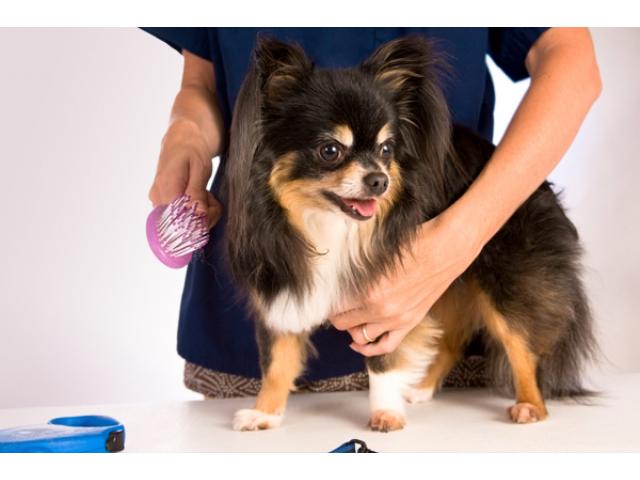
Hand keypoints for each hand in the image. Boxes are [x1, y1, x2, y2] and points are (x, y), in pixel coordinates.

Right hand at [148, 119, 221, 228]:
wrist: (180, 140)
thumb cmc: (192, 151)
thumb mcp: (200, 168)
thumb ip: (197, 192)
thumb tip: (197, 215)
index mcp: (166, 188)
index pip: (181, 220)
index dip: (201, 220)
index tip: (213, 208)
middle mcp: (158, 198)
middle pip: (182, 224)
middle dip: (204, 216)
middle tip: (212, 198)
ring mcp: (157, 202)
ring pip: (183, 222)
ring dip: (200, 212)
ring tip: (205, 193)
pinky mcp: (161, 203)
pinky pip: (179, 216)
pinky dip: (194, 210)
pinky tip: (198, 197)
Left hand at [329, 211, 481, 356]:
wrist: (447, 249)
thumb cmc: (414, 242)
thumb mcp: (377, 251)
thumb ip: (356, 268)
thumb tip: (336, 272)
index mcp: (368, 289)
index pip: (335, 305)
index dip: (326, 301)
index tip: (323, 296)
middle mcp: (380, 309)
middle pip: (342, 323)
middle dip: (335, 315)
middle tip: (332, 306)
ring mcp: (395, 319)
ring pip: (359, 336)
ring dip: (350, 328)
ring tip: (346, 317)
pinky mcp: (409, 323)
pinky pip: (384, 346)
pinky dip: (369, 349)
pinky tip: (357, 343)